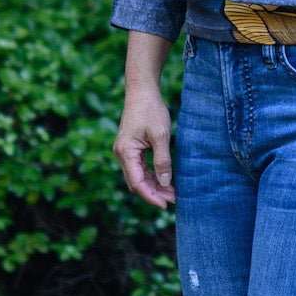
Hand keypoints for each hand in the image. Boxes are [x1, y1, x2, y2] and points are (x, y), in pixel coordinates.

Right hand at [114, 83, 174, 208]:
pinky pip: (140, 168)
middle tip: (174, 200)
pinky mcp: (131, 148)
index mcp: (126, 152)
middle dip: (154, 193)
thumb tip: (165, 183)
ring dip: (154, 186)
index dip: (151, 196)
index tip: (166, 205)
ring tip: (172, 193)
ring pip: (138, 177)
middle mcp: (122, 154)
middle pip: (136, 183)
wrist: (142, 91)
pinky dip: (152, 176)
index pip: (137, 183)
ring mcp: (125, 151)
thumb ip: (162, 160)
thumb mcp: (161, 135)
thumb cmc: (151, 110)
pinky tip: (165, 180)